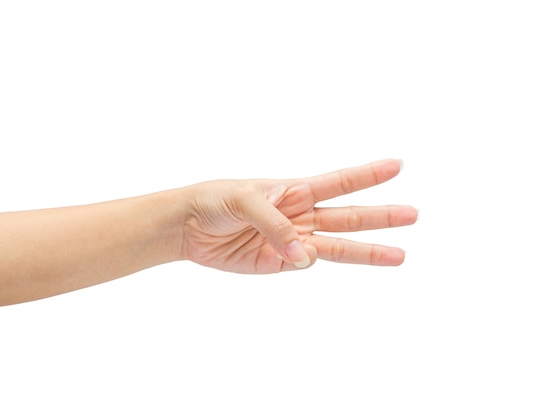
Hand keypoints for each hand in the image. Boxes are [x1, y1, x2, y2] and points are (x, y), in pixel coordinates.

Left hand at [182, 159, 416, 273]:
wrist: (187, 227)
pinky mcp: (277, 263)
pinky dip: (306, 263)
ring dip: (368, 251)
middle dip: (381, 216)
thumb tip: (303, 256)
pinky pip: (302, 265)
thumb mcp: (244, 200)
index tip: (398, 165)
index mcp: (294, 190)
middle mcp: (300, 215)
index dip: (368, 174)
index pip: (339, 182)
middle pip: (348, 217)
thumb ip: (276, 225)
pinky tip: (301, 258)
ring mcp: (291, 241)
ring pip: (336, 247)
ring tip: (399, 256)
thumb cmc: (214, 200)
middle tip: (414, 215)